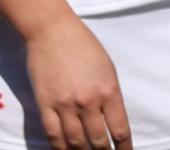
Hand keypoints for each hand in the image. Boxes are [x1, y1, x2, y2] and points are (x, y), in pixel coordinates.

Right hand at [24, 16, 129, 149]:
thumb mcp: (108, 69)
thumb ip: (111, 96)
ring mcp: (65, 105)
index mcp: (109, 91)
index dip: (124, 148)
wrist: (52, 31)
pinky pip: (53, 135)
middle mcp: (88, 101)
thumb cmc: (84, 46)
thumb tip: (112, 122)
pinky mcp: (45, 105)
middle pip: (98, 141)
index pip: (120, 130)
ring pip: (76, 143)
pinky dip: (61, 148)